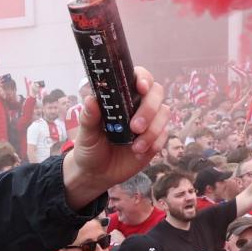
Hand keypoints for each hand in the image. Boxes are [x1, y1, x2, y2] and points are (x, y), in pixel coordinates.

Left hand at [62, 69, 170, 202]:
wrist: (96, 174)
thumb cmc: (89, 147)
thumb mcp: (86, 133)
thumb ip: (89, 117)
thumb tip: (91, 100)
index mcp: (120, 97)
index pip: (138, 77)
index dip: (143, 78)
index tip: (140, 87)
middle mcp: (137, 105)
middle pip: (156, 93)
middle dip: (149, 108)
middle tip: (135, 126)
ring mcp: (148, 122)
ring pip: (164, 113)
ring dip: (153, 130)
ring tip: (136, 146)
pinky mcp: (155, 139)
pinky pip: (165, 134)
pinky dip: (156, 142)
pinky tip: (140, 152)